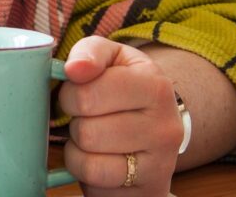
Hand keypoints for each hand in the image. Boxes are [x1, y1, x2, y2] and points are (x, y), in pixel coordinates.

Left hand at [57, 37, 183, 195]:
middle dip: (75, 121)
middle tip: (86, 115)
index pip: (88, 93)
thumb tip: (74, 69)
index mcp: (156, 86)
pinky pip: (95, 183)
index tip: (76, 90)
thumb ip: (90, 52)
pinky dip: (84, 170)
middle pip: (87, 130)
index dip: (70, 93)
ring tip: (92, 135)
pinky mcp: (148, 191)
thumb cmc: (123, 86)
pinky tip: (97, 157)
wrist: (154, 128)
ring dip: (78, 147)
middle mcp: (165, 128)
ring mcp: (160, 166)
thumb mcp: (110, 58)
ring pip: (89, 160)